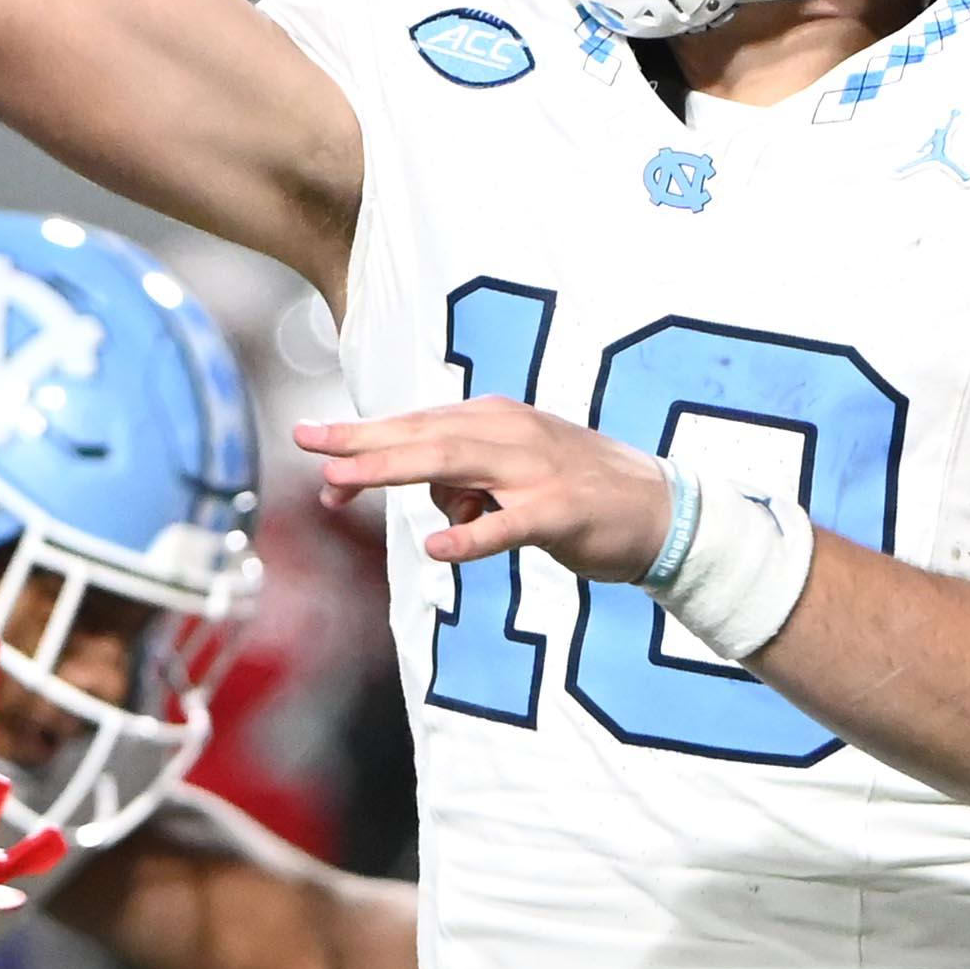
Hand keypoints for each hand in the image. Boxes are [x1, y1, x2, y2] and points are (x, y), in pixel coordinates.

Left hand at [297, 400, 676, 580]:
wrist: (661, 510)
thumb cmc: (577, 490)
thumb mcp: (514, 474)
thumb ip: (468, 482)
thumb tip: (429, 507)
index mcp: (497, 419)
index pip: (417, 425)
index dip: (364, 439)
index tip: (312, 449)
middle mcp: (511, 434)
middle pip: (423, 435)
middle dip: (361, 440)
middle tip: (308, 442)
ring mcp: (535, 471)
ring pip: (453, 463)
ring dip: (394, 469)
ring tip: (344, 480)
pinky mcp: (560, 512)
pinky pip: (508, 524)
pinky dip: (472, 535)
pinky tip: (438, 549)